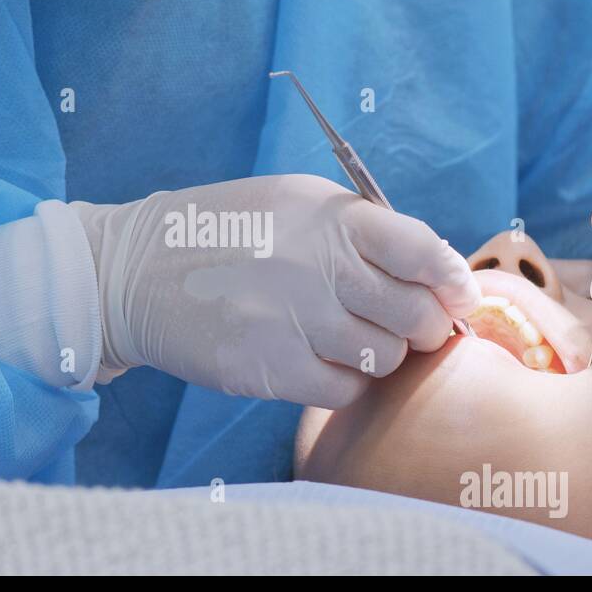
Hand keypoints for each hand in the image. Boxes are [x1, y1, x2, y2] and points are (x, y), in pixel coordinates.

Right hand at [72, 174, 480, 407]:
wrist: (134, 271)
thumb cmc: (224, 233)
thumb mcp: (293, 203)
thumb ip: (362, 230)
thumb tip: (437, 273)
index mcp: (331, 216)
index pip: (423, 251)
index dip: (452, 280)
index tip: (457, 296)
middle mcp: (319, 265)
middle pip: (416, 315)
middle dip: (421, 325)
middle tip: (402, 325)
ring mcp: (295, 319)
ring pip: (384, 357)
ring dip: (376, 352)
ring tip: (342, 336)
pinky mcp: (271, 368)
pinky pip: (345, 389)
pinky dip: (342, 380)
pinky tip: (315, 360)